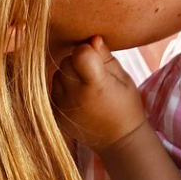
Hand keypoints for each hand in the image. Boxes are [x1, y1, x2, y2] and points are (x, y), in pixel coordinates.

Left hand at [50, 35, 146, 153]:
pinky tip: (79, 97)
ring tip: (86, 87)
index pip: (79, 52)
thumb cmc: (126, 104)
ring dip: (69, 75)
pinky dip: (64, 89)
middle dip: (78, 61)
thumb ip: (105, 57)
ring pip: (57, 75)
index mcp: (96, 85)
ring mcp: (63, 108)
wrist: (119, 141)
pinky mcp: (55, 115)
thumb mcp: (123, 78)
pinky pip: (54, 90)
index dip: (87, 50)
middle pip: (66, 61)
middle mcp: (75, 96)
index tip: (96, 56)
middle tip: (93, 72)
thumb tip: (93, 38)